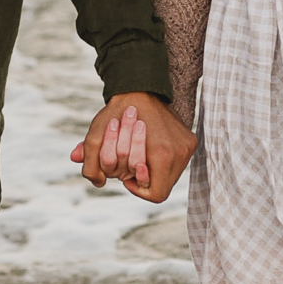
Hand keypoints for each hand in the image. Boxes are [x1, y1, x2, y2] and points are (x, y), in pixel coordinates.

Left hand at [69, 92, 195, 203]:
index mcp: (162, 156)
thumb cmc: (117, 114)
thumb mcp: (97, 138)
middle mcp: (180, 154)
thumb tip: (97, 182)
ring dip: (155, 171)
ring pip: (172, 176)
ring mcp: (188, 147)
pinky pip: (178, 163)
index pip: (156, 195)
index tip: (128, 177)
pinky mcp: (191, 141)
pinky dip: (164, 162)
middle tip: (132, 167)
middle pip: (165, 187)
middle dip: (146, 180)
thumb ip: (91, 163)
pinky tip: (152, 149)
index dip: (139, 190)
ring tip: (142, 157)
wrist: (140, 88)